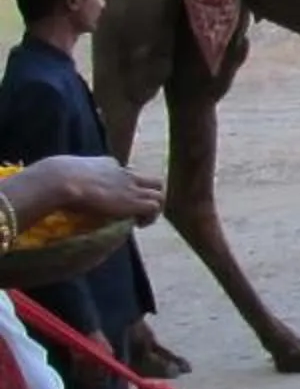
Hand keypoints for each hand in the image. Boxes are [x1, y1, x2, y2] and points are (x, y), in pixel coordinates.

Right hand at [28, 155, 163, 228]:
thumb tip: (50, 183)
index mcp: (107, 164)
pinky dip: (151, 216)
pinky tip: (139, 224)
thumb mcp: (63, 174)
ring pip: (159, 191)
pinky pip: (155, 206)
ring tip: (141, 219)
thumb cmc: (54, 177)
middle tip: (138, 209)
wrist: (61, 180)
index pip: (124, 171)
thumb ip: (67, 178)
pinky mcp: (134, 200)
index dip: (125, 185)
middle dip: (149, 193)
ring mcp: (131, 186)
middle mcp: (123, 172)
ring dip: (154, 206)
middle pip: (150, 179)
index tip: (117, 198)